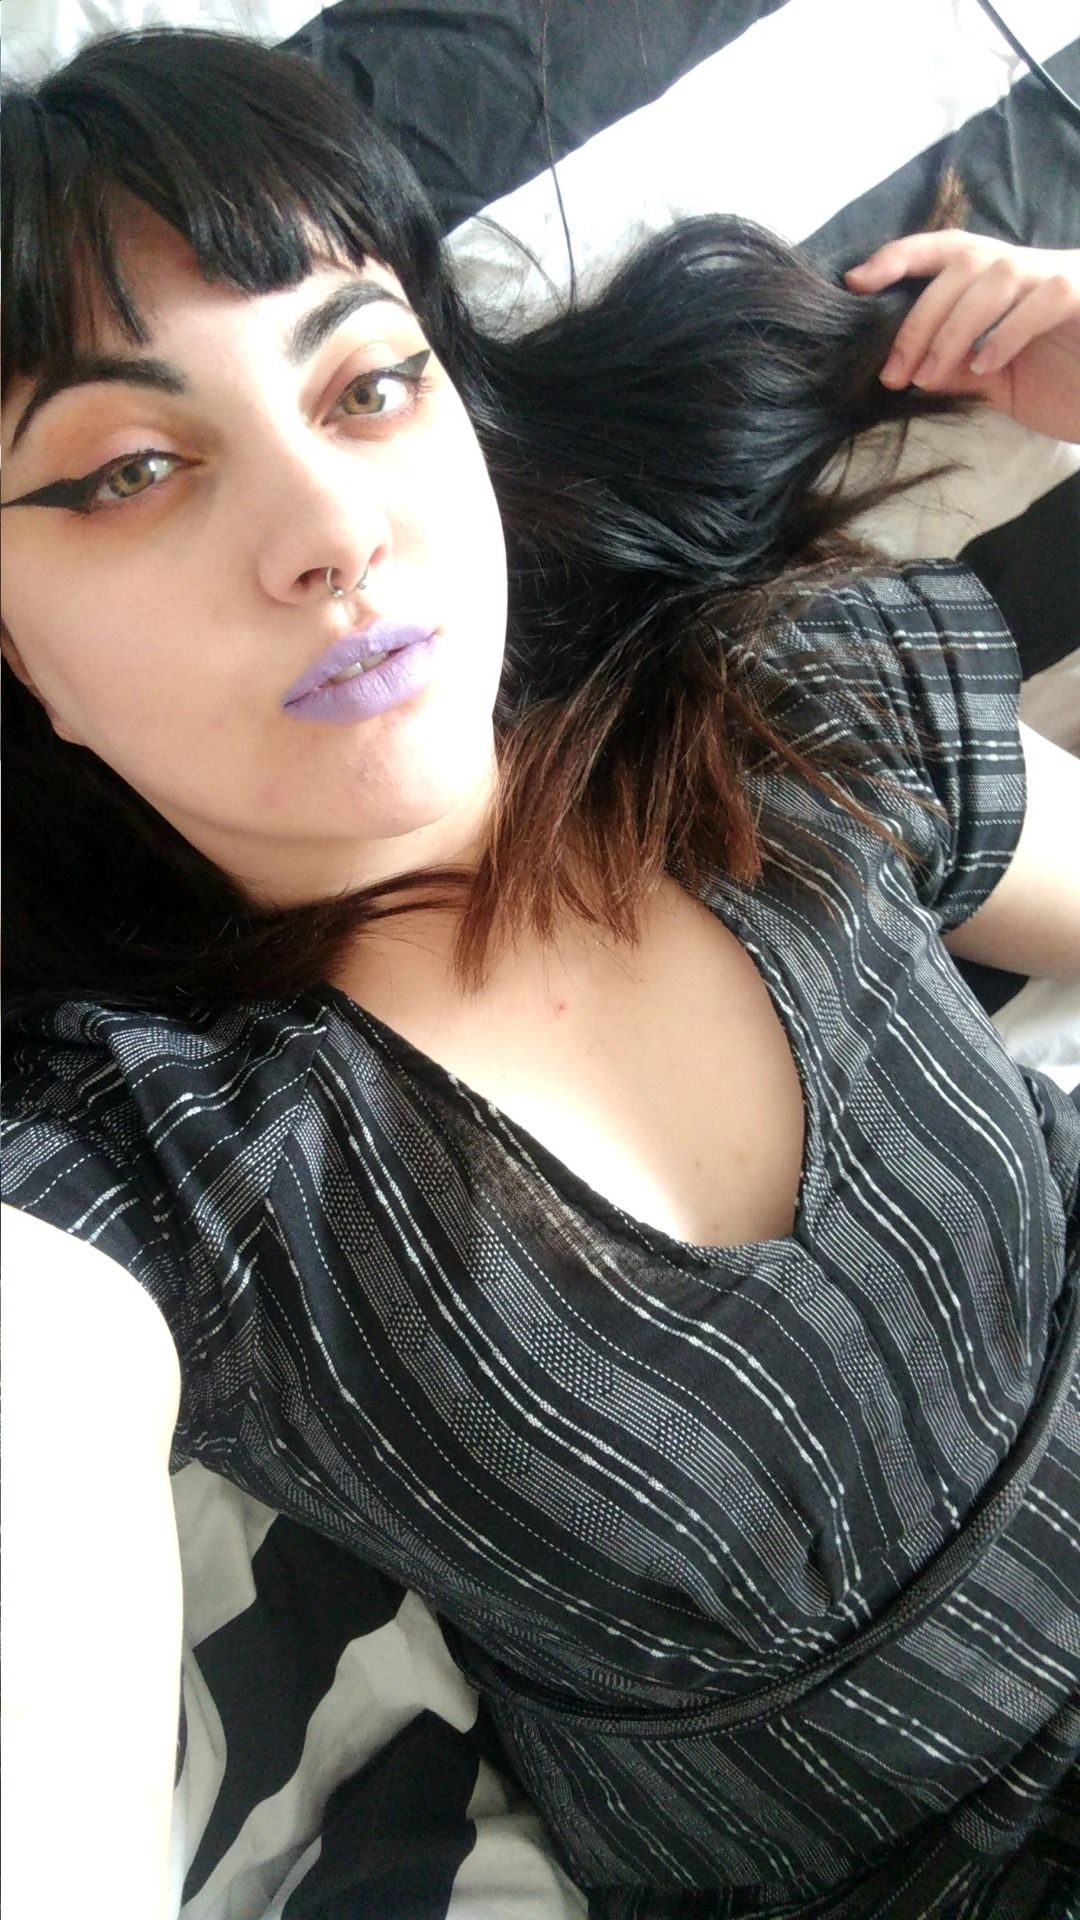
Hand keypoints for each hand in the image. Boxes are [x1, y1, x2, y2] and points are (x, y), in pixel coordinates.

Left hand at [845, 231, 1079, 442]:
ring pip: (994, 278)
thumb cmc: (1070, 386)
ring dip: (951, 328)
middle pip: (960, 266)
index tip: (856, 282)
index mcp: (1004, 285)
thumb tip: (913, 369)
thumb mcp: (1002, 384)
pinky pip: (1039, 300)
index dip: (901, 257)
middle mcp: (1030, 269)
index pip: (947, 253)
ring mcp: (1060, 278)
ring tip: (930, 376)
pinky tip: (985, 366)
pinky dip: (1005, 332)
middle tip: (893, 371)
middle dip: (918, 319)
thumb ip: (961, 370)